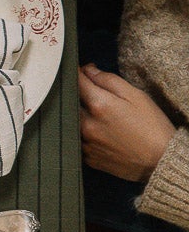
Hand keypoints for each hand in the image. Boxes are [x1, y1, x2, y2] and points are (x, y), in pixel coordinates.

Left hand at [79, 65, 176, 181]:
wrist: (161, 160)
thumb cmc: (152, 126)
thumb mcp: (136, 96)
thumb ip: (108, 80)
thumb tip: (88, 70)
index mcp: (99, 106)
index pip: (76, 82)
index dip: (79, 73)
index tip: (82, 71)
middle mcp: (87, 125)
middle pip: (71, 103)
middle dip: (80, 96)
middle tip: (96, 96)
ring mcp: (86, 144)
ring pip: (73, 122)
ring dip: (81, 116)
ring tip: (102, 118)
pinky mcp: (88, 158)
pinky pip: (79, 140)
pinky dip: (86, 134)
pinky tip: (103, 134)